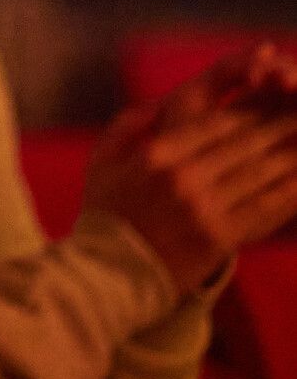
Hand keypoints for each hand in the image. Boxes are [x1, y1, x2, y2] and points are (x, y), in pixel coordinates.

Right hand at [84, 48, 296, 295]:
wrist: (110, 275)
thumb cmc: (107, 216)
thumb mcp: (101, 162)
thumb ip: (127, 126)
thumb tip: (160, 103)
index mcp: (157, 154)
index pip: (218, 124)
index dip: (254, 112)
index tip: (275, 103)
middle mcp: (184, 176)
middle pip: (247, 144)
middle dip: (281, 127)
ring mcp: (205, 208)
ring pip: (263, 173)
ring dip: (293, 156)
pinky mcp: (222, 238)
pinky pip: (266, 209)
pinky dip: (290, 193)